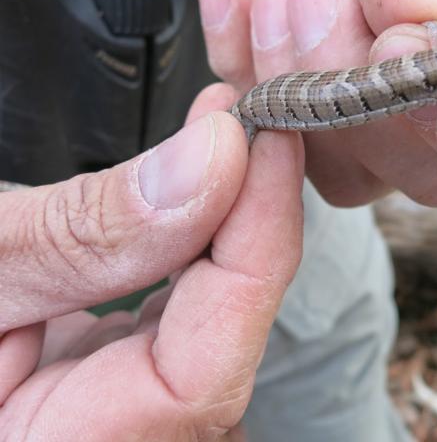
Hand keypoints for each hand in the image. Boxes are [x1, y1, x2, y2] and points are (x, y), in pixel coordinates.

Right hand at [0, 89, 303, 440]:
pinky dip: (193, 237)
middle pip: (226, 335)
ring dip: (229, 217)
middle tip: (251, 115)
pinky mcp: (115, 375)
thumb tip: (207, 164)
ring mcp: (122, 415)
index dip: (254, 243)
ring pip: (215, 315)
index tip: (265, 138)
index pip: (207, 370)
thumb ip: (80, 235)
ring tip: (227, 130)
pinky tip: (193, 183)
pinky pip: (182, 307)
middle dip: (249, 214)